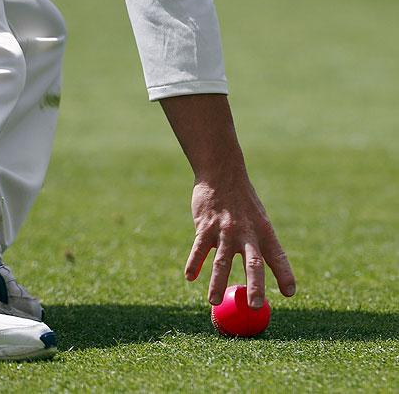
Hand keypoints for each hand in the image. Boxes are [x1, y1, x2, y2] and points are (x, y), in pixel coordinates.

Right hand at [159, 94, 295, 308]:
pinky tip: (189, 276)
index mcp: (264, 231)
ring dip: (217, 282)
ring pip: (221, 261)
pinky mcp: (205, 226)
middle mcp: (246, 232)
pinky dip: (194, 263)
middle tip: (256, 307)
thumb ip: (257, 244)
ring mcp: (224, 230)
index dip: (285, 275)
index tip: (290, 294)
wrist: (222, 173)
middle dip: (255, 286)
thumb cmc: (241, 201)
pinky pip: (199, 249)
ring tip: (214, 302)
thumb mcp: (257, 219)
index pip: (278, 256)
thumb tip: (257, 275)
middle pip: (253, 263)